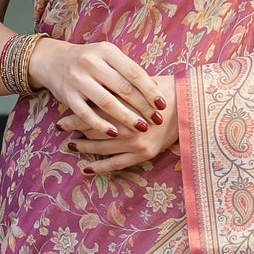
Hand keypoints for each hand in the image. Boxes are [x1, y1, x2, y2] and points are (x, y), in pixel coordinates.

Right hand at [28, 38, 165, 136]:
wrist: (53, 60)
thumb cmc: (90, 61)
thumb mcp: (108, 57)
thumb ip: (127, 70)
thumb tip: (155, 90)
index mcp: (106, 51)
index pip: (134, 72)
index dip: (150, 90)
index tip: (163, 104)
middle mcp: (91, 63)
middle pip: (123, 88)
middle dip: (143, 106)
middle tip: (157, 119)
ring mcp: (78, 79)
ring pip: (107, 102)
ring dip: (127, 117)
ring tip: (142, 127)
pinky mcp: (67, 95)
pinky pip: (87, 114)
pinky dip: (101, 125)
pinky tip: (115, 133)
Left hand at [57, 74, 178, 174]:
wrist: (193, 106)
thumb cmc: (167, 90)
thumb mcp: (140, 84)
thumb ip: (117, 89)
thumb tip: (92, 91)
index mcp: (125, 107)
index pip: (92, 113)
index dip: (74, 117)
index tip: (61, 118)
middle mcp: (128, 127)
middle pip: (94, 130)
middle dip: (75, 131)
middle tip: (60, 130)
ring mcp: (135, 144)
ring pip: (102, 148)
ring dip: (84, 148)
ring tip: (71, 146)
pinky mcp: (143, 155)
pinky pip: (116, 164)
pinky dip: (100, 167)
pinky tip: (87, 169)